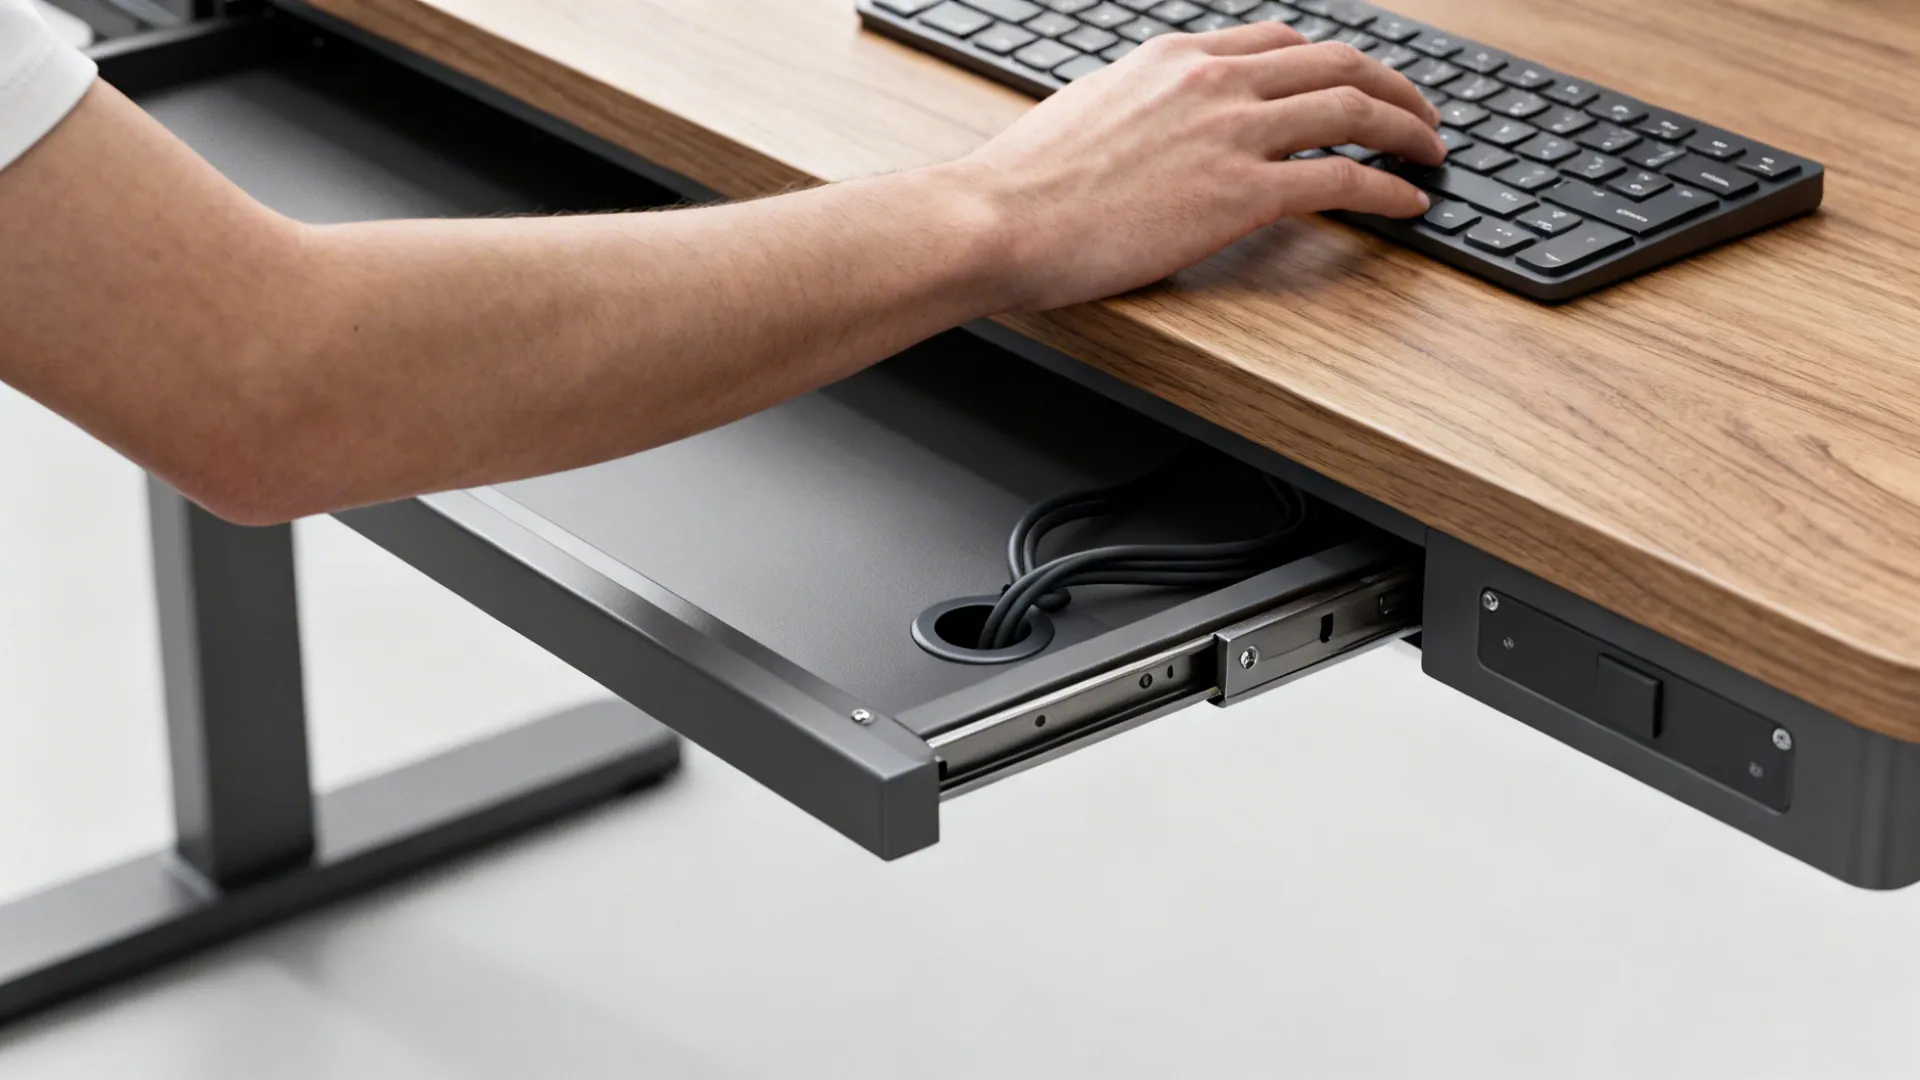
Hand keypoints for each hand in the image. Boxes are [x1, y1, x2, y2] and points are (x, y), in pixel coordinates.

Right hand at [951, 23, 1445, 311]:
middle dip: (1393, 86)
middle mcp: (1213, 81)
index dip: (1333, 63)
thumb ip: (1141, 107)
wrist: (998, 220)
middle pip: (1336, 63)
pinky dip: (1389, 187)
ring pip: (1354, 109)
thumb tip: (1156, 126)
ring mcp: (1231, 133)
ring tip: (1432, 154)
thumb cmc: (1025, 185)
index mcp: (1175, 58)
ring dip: (1408, 130)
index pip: (1280, 41)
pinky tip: (1408, 203)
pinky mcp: (1241, 194)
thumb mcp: (1089, 111)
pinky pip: (1342, 180)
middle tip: (1420, 114)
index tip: (1355, 83)